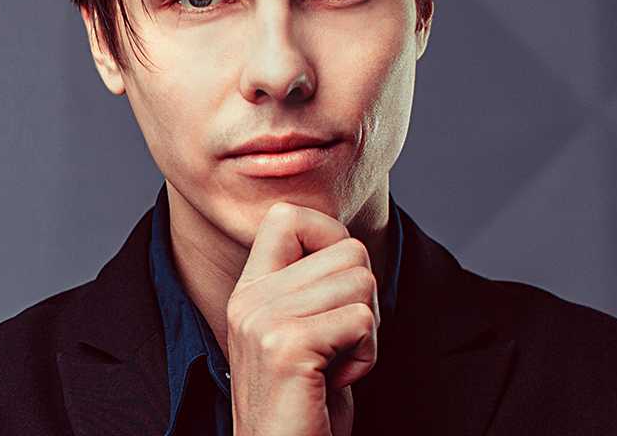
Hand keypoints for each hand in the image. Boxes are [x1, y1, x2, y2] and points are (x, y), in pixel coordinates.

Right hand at [227, 201, 379, 435]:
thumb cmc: (307, 400)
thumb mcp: (299, 329)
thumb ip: (311, 283)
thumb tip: (348, 242)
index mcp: (250, 288)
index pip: (288, 215)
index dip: (330, 234)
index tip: (338, 281)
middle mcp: (250, 298)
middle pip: (347, 249)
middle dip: (362, 296)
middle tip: (340, 339)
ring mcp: (263, 321)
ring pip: (361, 280)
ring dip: (366, 329)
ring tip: (335, 360)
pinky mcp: (286, 347)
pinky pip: (362, 320)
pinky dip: (366, 355)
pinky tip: (336, 379)